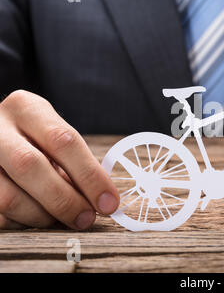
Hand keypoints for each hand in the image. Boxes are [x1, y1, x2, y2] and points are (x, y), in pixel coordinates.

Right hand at [0, 90, 118, 229]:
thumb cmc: (35, 140)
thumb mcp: (53, 137)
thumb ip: (74, 163)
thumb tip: (102, 200)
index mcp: (26, 107)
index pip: (63, 140)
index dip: (89, 175)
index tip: (109, 202)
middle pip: (30, 166)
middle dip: (65, 200)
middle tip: (86, 218)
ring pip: (8, 196)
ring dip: (42, 215)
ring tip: (59, 218)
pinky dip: (22, 221)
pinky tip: (35, 215)